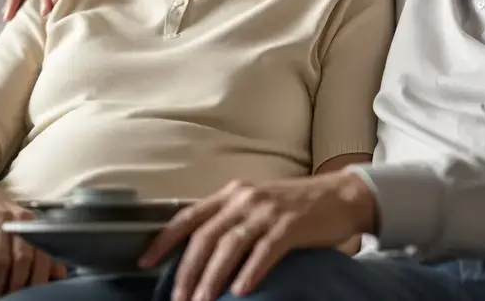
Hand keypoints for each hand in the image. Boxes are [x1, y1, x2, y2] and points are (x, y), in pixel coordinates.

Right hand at [0, 185, 67, 299]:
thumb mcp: (19, 222)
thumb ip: (39, 247)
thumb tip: (60, 275)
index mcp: (26, 220)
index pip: (35, 255)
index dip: (34, 278)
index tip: (30, 295)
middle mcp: (7, 219)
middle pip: (13, 260)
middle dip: (9, 285)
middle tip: (3, 300)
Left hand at [138, 173, 377, 300]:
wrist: (340, 196)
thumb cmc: (295, 206)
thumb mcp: (256, 205)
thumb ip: (230, 221)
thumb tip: (199, 253)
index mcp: (231, 194)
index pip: (188, 216)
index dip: (164, 240)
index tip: (144, 263)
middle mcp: (244, 198)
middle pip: (205, 237)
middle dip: (187, 271)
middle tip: (178, 300)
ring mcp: (267, 211)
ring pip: (229, 246)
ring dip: (212, 278)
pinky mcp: (290, 225)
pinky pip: (263, 251)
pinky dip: (249, 272)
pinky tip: (240, 291)